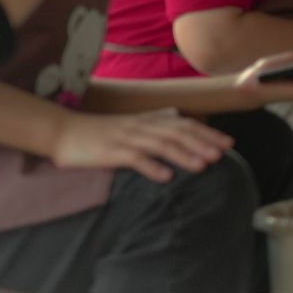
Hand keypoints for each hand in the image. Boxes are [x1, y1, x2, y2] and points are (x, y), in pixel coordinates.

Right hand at [51, 109, 232, 183]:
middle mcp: (142, 126)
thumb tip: (177, 115)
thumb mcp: (131, 122)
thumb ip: (154, 119)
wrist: (63, 131)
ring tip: (203, 165)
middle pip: (178, 133)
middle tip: (223, 154)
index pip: (185, 125)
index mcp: (148, 120)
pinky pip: (135, 159)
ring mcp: (127, 138)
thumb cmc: (98, 130)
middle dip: (203, 143)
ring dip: (184, 155)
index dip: (208, 133)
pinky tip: (166, 177)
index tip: (229, 143)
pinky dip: (152, 167)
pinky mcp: (111, 152)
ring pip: (161, 145)